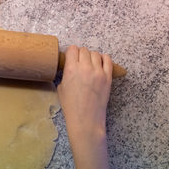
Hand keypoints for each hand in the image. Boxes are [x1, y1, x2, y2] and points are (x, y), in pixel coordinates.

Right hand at [57, 45, 112, 168]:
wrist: (85, 119)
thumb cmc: (70, 106)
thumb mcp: (61, 88)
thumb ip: (65, 74)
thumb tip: (68, 68)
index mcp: (71, 69)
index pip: (72, 49)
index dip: (70, 52)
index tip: (70, 57)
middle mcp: (85, 68)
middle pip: (83, 50)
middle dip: (80, 54)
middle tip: (79, 62)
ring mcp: (98, 72)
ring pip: (95, 53)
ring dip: (91, 57)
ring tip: (89, 64)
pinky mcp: (108, 77)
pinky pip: (107, 60)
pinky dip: (103, 59)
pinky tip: (99, 64)